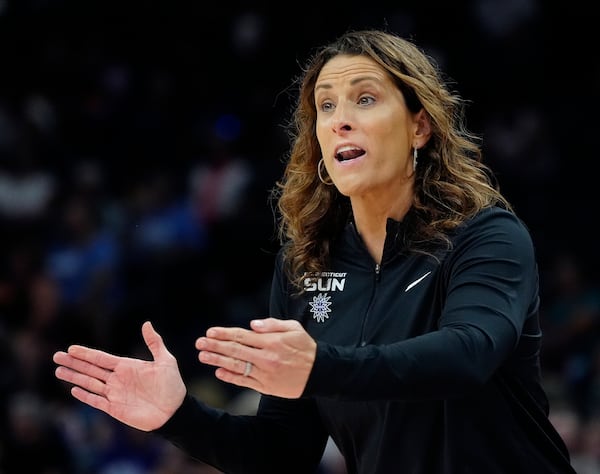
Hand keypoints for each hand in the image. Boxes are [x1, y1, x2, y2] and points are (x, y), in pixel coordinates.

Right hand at [53, 321, 185, 431]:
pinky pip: (97, 401)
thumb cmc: (172, 385)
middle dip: (73, 363)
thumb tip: (146, 323)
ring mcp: (115, 394)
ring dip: (74, 377)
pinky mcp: (116, 408)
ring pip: (90, 383)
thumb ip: (154, 343)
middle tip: (56, 356)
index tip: (71, 348)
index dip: (86, 353)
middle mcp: (118, 379)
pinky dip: (85, 395)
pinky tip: (74, 389)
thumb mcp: (165, 360)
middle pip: (91, 369)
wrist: (174, 411)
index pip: (101, 358)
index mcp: (127, 366)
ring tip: (58, 371)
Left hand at [196, 318, 315, 397]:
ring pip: (237, 366)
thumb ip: (272, 325)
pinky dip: (231, 377)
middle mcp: (266, 357)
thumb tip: (252, 325)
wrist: (320, 372)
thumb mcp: (293, 329)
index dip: (224, 334)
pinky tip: (219, 372)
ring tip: (203, 356)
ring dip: (218, 361)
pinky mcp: (266, 387)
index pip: (242, 336)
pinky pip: (245, 381)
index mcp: (271, 341)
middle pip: (235, 350)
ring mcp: (265, 373)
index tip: (210, 332)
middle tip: (200, 343)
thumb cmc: (306, 348)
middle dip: (215, 346)